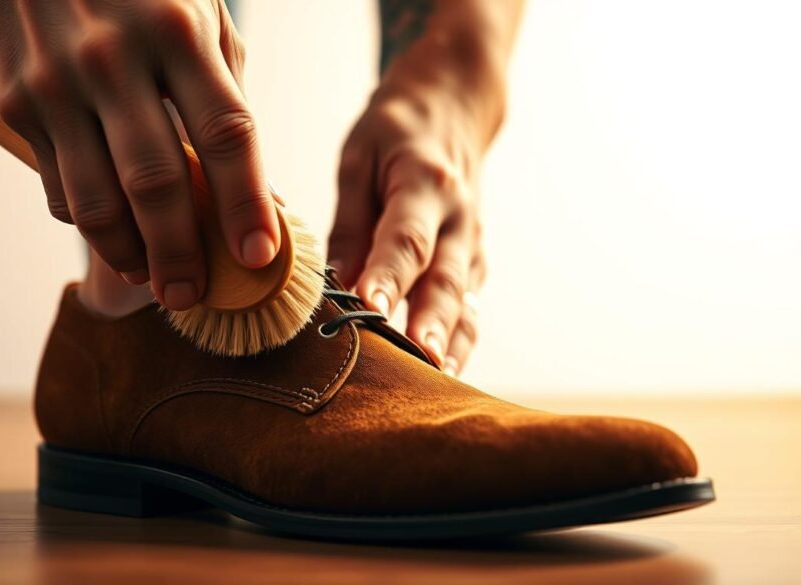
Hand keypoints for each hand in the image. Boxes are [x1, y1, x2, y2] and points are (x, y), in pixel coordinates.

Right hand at [0, 0, 278, 309]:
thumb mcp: (196, 12)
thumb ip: (220, 88)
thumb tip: (245, 180)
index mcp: (176, 31)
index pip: (224, 134)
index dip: (246, 203)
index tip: (261, 254)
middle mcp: (112, 59)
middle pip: (157, 182)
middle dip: (182, 254)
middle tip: (195, 296)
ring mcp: (56, 83)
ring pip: (97, 199)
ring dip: (130, 255)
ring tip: (154, 282)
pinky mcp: (15, 101)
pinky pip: (59, 186)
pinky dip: (90, 224)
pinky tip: (114, 235)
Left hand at [329, 82, 486, 375]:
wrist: (453, 108)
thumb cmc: (395, 133)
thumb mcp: (358, 159)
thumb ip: (348, 223)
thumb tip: (333, 286)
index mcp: (425, 183)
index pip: (405, 238)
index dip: (387, 277)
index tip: (368, 311)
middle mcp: (460, 220)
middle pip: (446, 281)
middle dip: (431, 326)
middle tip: (418, 364)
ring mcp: (473, 247)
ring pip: (466, 306)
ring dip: (450, 348)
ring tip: (434, 391)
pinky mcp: (474, 266)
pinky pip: (469, 312)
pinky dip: (457, 346)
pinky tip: (438, 381)